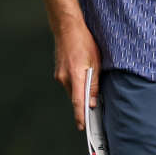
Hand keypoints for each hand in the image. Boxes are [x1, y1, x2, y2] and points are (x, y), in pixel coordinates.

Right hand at [39, 0, 100, 129]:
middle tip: (95, 112)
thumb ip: (93, 83)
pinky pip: (69, 84)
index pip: (78, 101)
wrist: (66, 27)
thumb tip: (93, 101)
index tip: (83, 127)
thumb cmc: (84, 42)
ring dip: (82, 93)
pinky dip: (77, 86)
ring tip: (93, 90)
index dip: (80, 116)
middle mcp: (64, 78)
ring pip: (73, 91)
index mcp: (75, 75)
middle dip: (85, 105)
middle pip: (76, 98)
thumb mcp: (95, 62)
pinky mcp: (59, 71)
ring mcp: (60, 75)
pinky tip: (85, 79)